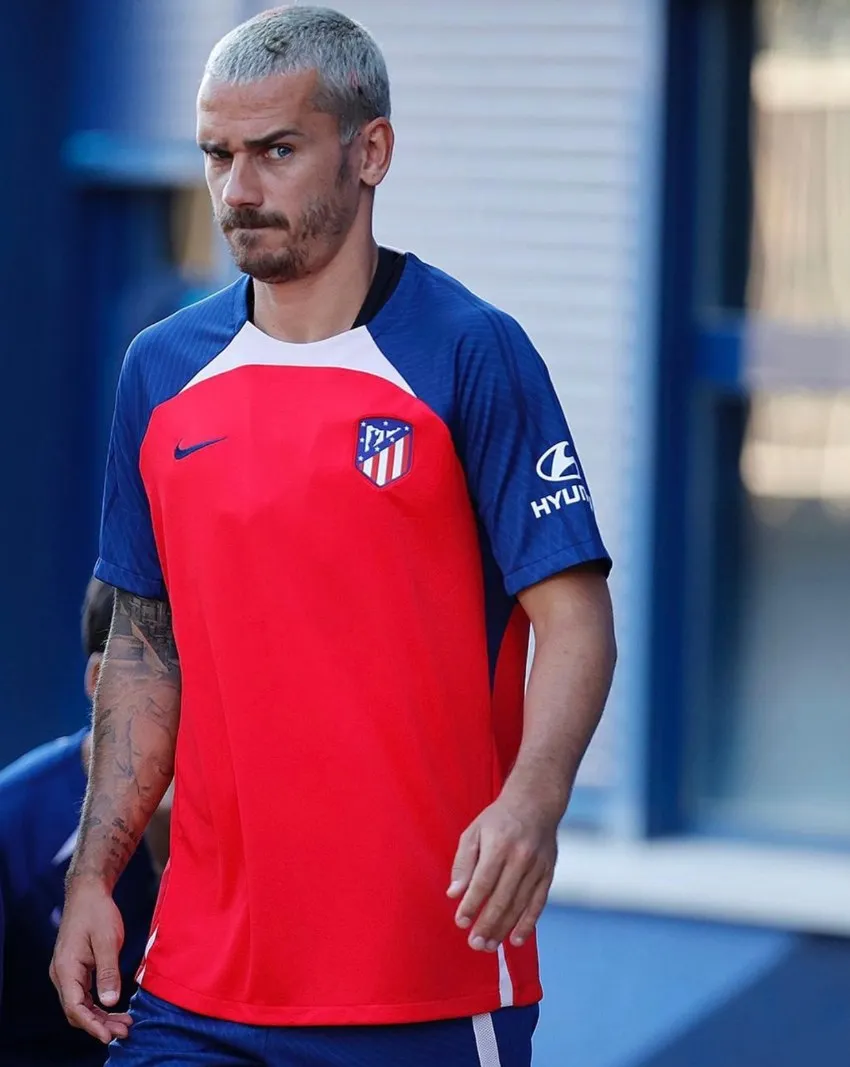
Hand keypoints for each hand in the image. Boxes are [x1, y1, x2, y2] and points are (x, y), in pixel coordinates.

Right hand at [49, 881, 132, 1044]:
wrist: (88, 892)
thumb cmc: (97, 912)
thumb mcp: (107, 940)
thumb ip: (108, 972)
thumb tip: (110, 1002)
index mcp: (65, 969)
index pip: (75, 1008)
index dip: (92, 1025)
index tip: (109, 1036)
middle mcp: (61, 974)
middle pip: (77, 1011)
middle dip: (99, 1025)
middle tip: (124, 1032)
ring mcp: (67, 972)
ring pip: (81, 1004)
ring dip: (100, 1016)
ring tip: (123, 1024)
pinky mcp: (75, 969)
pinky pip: (84, 994)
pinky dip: (98, 1004)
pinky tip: (115, 1009)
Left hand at [447, 793, 557, 951]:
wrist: (535, 803)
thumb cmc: (498, 820)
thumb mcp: (474, 832)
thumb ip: (463, 863)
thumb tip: (454, 893)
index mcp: (499, 844)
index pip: (483, 882)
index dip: (471, 904)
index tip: (460, 922)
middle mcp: (520, 857)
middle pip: (502, 898)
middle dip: (487, 924)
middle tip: (474, 944)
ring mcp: (537, 866)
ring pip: (520, 904)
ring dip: (504, 929)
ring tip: (489, 946)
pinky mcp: (548, 873)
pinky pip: (538, 903)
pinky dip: (528, 923)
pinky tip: (515, 939)